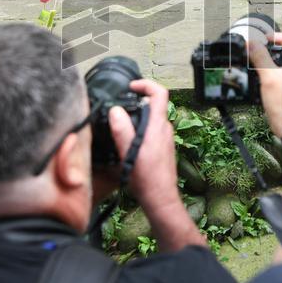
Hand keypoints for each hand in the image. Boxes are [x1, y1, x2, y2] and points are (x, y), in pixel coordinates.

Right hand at [108, 79, 178, 210]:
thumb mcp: (129, 152)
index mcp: (158, 126)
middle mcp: (165, 129)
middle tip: (119, 106)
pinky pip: (151, 131)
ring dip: (137, 117)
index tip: (131, 87)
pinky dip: (140, 129)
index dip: (146, 84)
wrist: (160, 198)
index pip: (160, 94)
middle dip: (137, 101)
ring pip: (151, 119)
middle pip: (154, 105)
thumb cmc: (147, 178)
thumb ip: (122, 129)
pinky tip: (128, 142)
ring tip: (120, 125)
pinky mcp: (162, 148)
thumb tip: (116, 110)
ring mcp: (165, 138)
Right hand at [247, 32, 281, 136]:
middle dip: (274, 49)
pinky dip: (272, 72)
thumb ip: (260, 57)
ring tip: (259, 60)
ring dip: (271, 61)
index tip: (267, 38)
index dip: (280, 37)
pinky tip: (262, 76)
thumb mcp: (268, 76)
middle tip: (261, 47)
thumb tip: (252, 44)